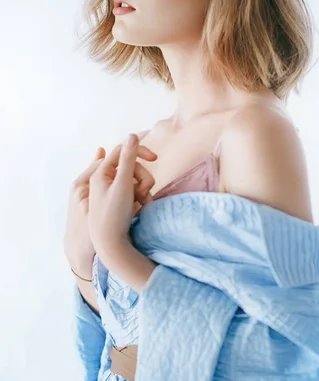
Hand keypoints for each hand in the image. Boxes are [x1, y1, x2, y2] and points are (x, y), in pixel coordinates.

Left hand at [88, 134, 156, 250]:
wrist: (110, 245)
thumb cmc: (114, 214)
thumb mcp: (123, 184)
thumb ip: (128, 159)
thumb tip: (132, 135)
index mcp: (101, 173)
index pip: (122, 150)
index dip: (139, 151)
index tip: (156, 159)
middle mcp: (104, 179)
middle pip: (130, 166)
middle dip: (142, 177)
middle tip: (145, 192)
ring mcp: (110, 191)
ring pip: (134, 179)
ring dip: (143, 188)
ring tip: (143, 202)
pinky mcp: (117, 201)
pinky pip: (133, 191)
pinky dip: (140, 196)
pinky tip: (142, 206)